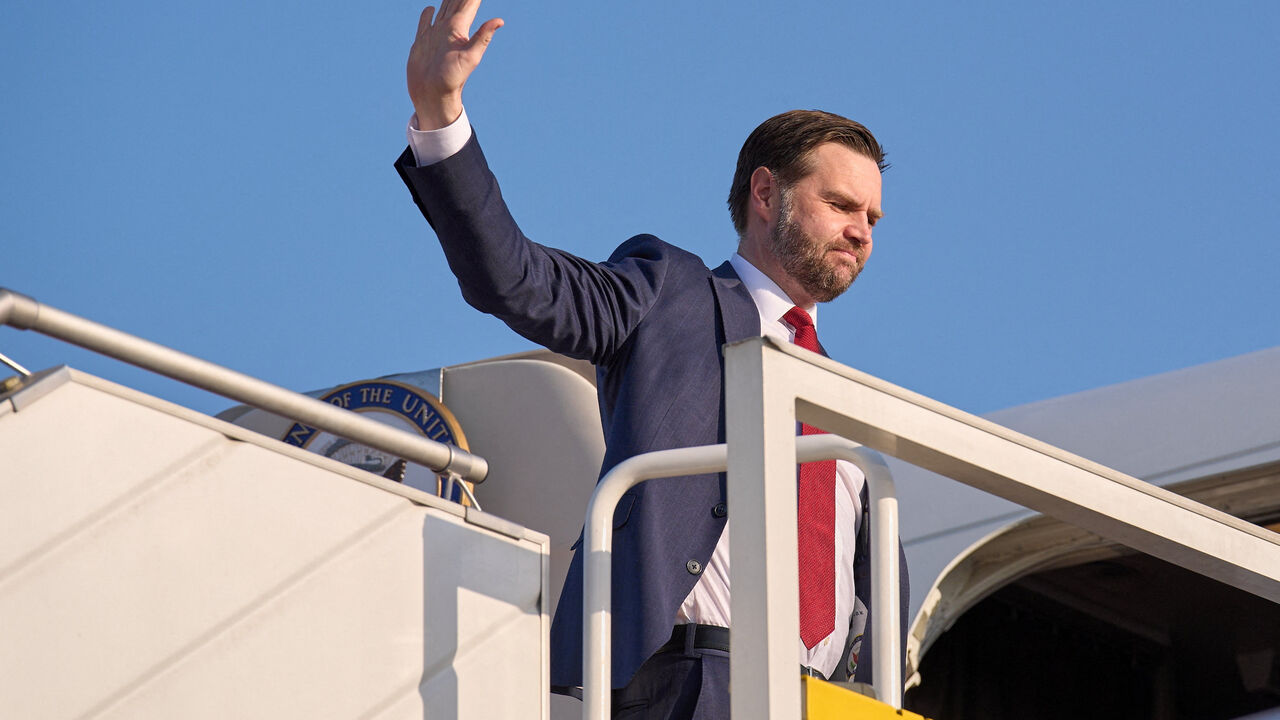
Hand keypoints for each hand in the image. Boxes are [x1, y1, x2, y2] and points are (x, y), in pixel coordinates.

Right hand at [407, 1, 503, 129]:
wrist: (432, 95)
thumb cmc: (452, 79)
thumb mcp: (470, 57)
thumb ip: (483, 37)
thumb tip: (500, 20)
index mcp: (459, 29)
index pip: (468, 3)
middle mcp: (447, 29)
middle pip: (455, 2)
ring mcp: (434, 34)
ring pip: (442, 9)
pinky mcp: (422, 41)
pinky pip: (425, 22)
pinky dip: (427, 13)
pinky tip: (431, 9)